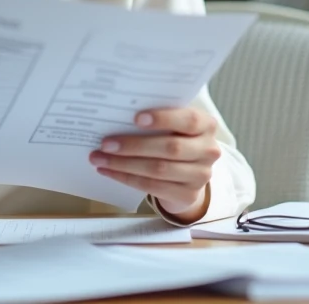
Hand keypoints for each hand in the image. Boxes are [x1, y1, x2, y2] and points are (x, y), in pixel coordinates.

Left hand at [89, 107, 219, 221]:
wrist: (188, 173)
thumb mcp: (174, 124)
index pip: (189, 120)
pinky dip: (127, 178)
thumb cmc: (175, 137)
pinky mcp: (188, 194)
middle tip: (105, 143)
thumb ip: (157, 117)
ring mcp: (201, 175)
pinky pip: (153, 187)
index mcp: (207, 125)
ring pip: (158, 169)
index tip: (136, 118)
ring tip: (100, 158)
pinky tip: (110, 172)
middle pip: (170, 148)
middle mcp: (209, 150)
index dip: (164, 119)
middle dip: (134, 145)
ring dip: (124, 164)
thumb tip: (117, 113)